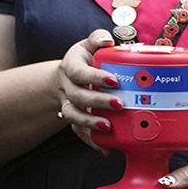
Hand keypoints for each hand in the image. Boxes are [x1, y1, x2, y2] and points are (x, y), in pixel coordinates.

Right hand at [56, 29, 117, 150]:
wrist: (67, 78)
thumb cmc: (85, 60)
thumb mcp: (88, 45)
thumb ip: (98, 39)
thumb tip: (109, 40)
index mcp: (71, 67)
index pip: (78, 72)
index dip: (94, 77)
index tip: (114, 80)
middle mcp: (67, 87)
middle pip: (78, 96)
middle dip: (98, 101)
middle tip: (119, 104)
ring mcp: (69, 104)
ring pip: (74, 116)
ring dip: (90, 122)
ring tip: (108, 127)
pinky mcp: (75, 119)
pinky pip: (79, 132)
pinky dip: (91, 142)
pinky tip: (105, 149)